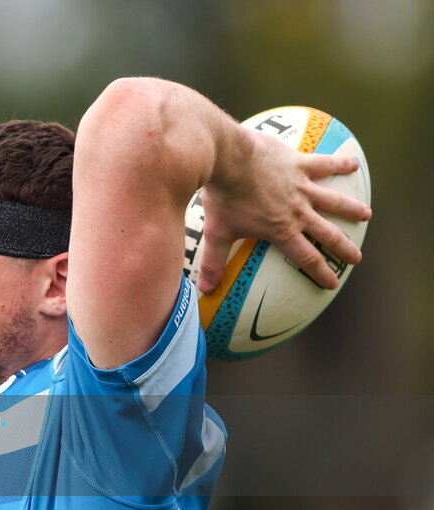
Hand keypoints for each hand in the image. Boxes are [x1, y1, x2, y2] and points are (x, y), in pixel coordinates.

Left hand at [197, 130, 372, 292]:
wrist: (225, 158)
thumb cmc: (221, 197)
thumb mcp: (216, 233)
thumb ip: (212, 262)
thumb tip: (204, 290)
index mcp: (281, 229)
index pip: (306, 257)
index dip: (320, 272)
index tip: (332, 284)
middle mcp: (298, 210)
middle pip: (327, 233)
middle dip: (344, 248)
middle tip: (357, 257)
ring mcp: (301, 186)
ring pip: (334, 200)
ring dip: (351, 208)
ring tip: (366, 214)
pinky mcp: (299, 162)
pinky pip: (324, 163)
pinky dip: (340, 164)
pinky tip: (353, 164)